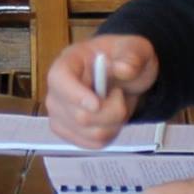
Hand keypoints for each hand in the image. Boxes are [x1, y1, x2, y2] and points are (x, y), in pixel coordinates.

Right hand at [43, 35, 158, 146]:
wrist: (125, 78)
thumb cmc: (124, 59)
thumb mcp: (136, 49)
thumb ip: (132, 56)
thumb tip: (123, 69)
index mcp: (69, 62)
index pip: (59, 79)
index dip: (75, 95)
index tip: (97, 104)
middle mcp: (57, 89)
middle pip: (78, 115)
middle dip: (111, 111)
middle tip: (120, 95)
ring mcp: (59, 113)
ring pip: (88, 133)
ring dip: (113, 123)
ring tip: (116, 105)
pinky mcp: (68, 131)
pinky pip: (91, 143)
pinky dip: (109, 134)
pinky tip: (111, 119)